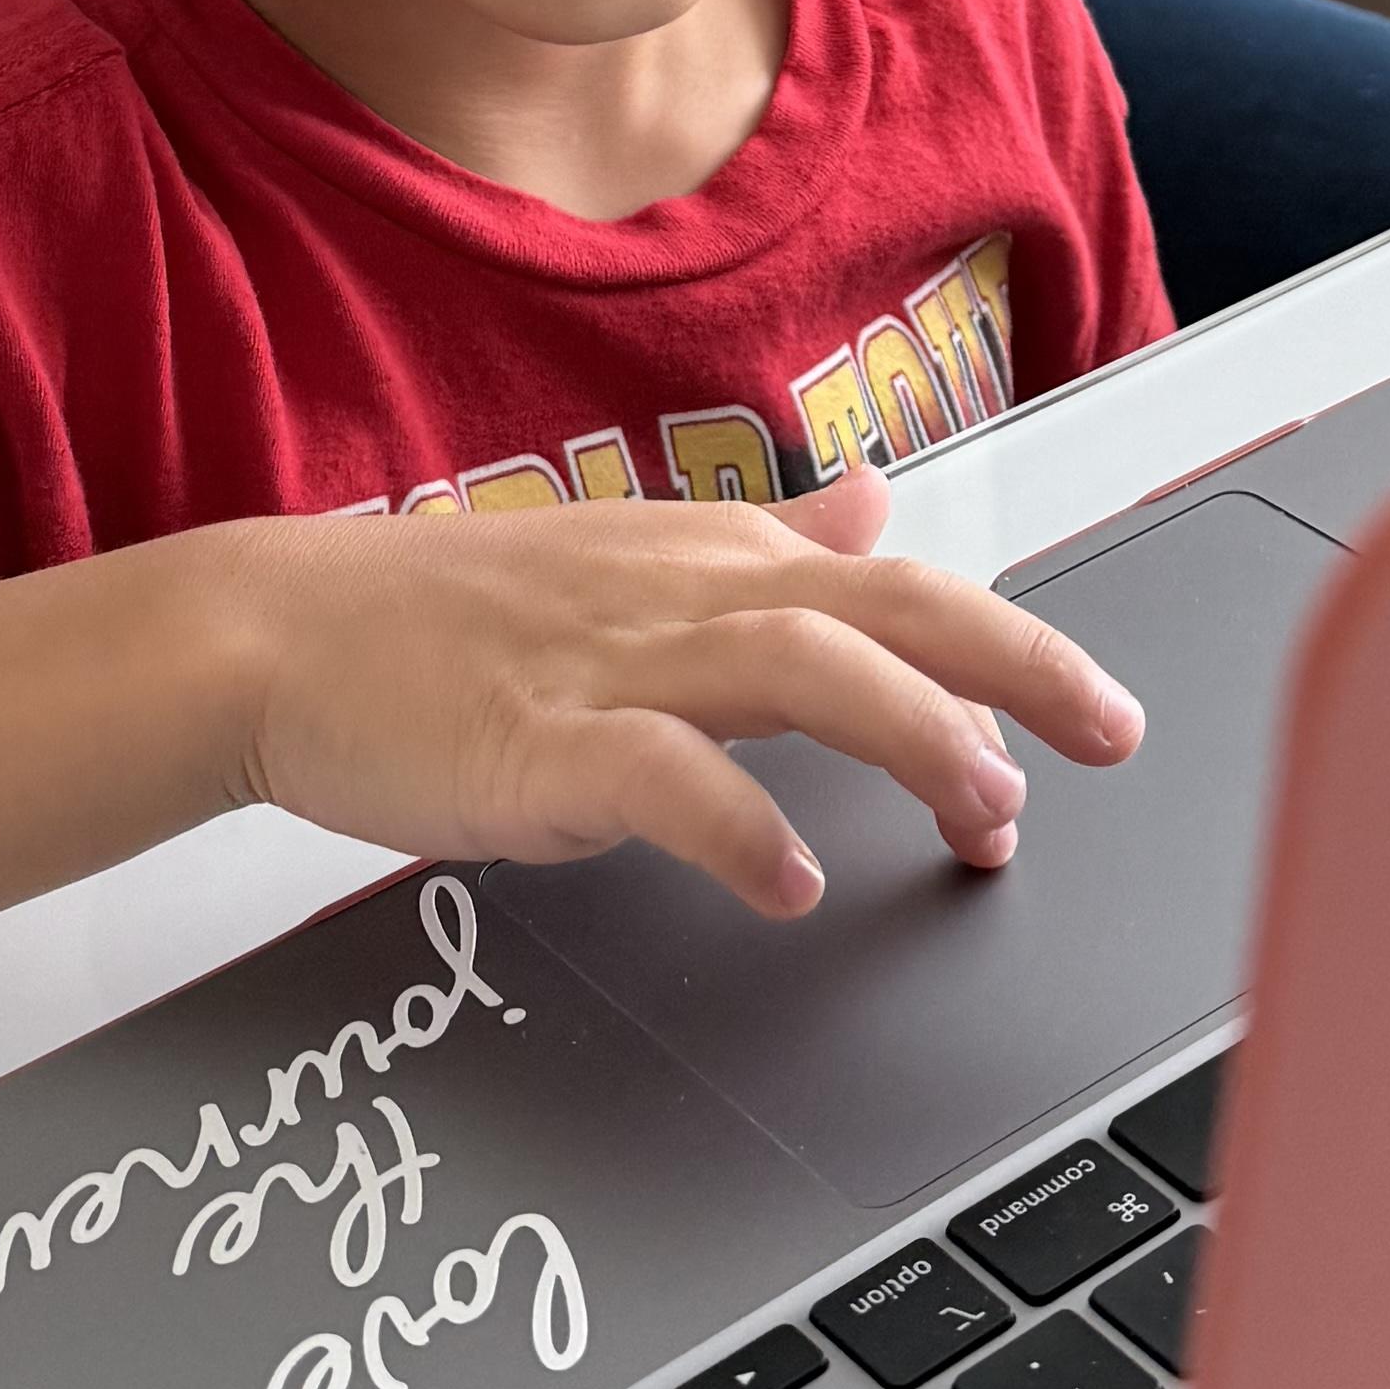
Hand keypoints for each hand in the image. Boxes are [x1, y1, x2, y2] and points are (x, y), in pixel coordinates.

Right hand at [231, 457, 1139, 917]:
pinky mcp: (537, 741)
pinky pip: (659, 779)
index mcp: (714, 559)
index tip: (1091, 718)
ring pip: (799, 669)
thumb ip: (768, 545)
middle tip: (1111, 736)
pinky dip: (738, 828)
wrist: (278, 632)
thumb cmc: (450, 616)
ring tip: (987, 810)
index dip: (1010, 649)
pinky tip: (794, 885)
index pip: (900, 589)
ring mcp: (612, 665)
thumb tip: (875, 504)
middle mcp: (684, 595)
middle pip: (886, 605)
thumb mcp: (633, 558)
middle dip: (1017, 663)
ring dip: (910, 735)